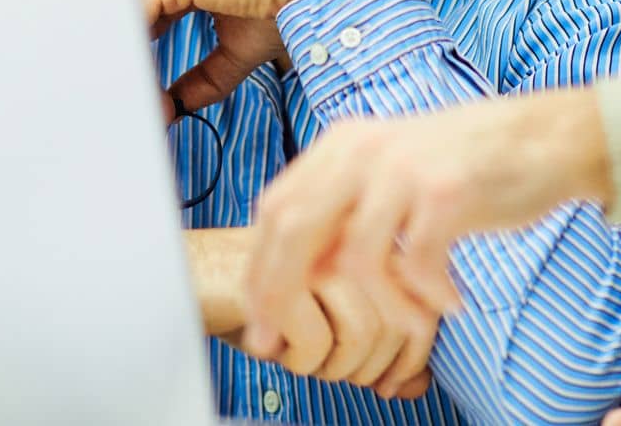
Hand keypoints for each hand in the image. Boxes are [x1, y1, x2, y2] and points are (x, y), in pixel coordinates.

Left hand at [140, 0, 382, 115]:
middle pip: (125, 15)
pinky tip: (139, 86)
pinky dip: (133, 53)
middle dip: (125, 61)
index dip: (138, 56)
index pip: (141, 14)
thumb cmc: (289, 1)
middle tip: (124, 107)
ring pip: (124, 16)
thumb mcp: (237, 48)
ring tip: (131, 102)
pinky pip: (134, 17)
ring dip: (125, 61)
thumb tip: (178, 104)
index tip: (138, 94)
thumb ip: (206, 76)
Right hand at [187, 229, 433, 399]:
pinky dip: (298, 362)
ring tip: (306, 357)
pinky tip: (276, 346)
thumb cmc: (261, 299)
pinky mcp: (282, 277)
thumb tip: (418, 384)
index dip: (413, 355)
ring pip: (366, 333)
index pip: (424, 302)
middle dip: (374, 368)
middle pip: (403, 322)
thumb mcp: (327, 326)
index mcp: (366, 239)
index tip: (389, 380)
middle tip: (334, 369)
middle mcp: (348, 237)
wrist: (197, 275)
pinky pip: (318, 342)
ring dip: (338, 368)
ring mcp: (315, 252)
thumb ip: (377, 346)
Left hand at [242, 89, 610, 354]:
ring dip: (377, 309)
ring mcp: (403, 168)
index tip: (260, 317)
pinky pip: (417, 264)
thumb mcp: (389, 173)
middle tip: (289, 344)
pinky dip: (428, 297)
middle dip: (283, 294)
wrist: (544, 135)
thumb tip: (296, 272)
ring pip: (356, 258)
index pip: (275, 206)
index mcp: (342, 143)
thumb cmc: (464, 164)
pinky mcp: (446, 190)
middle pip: (296, 229)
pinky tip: (450, 305)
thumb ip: (345, 209)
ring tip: (407, 327)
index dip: (260, 267)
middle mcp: (363, 149)